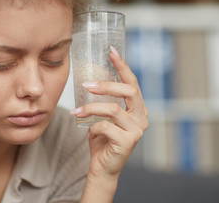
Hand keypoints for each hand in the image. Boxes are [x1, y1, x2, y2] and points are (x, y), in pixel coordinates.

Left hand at [71, 48, 147, 181]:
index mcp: (137, 108)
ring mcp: (136, 130)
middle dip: (106, 85)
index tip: (111, 51)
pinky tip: (89, 132)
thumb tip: (91, 79)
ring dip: (91, 107)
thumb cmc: (102, 139)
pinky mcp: (128, 142)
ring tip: (77, 111)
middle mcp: (141, 117)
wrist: (103, 167)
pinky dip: (93, 127)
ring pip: (113, 109)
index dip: (122, 66)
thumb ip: (103, 100)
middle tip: (87, 84)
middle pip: (129, 91)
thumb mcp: (103, 116)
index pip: (132, 82)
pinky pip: (106, 126)